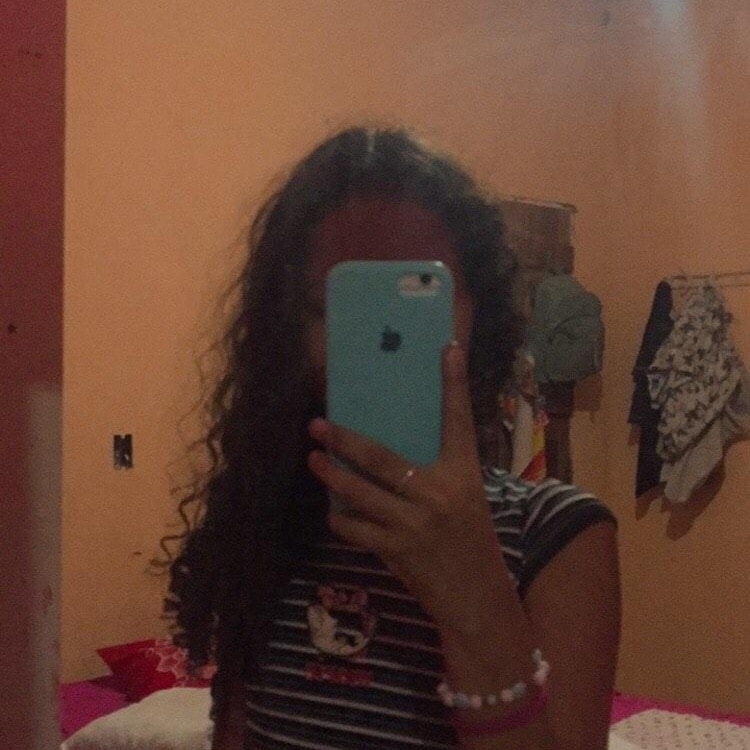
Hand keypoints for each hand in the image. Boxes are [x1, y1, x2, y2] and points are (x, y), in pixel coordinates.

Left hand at [307, 342, 510, 632]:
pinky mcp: (397, 551)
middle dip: (345, 439)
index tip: (446, 348)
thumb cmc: (473, 544)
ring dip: (331, 476)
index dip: (453, 384)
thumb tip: (391, 453)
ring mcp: (415, 524)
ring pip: (359, 493)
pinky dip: (341, 519)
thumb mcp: (466, 501)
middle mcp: (439, 494)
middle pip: (381, 457)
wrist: (478, 600)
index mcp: (464, 475)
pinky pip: (356, 529)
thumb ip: (437, 475)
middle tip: (318, 424)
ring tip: (314, 460)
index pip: (458, 421)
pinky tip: (333, 511)